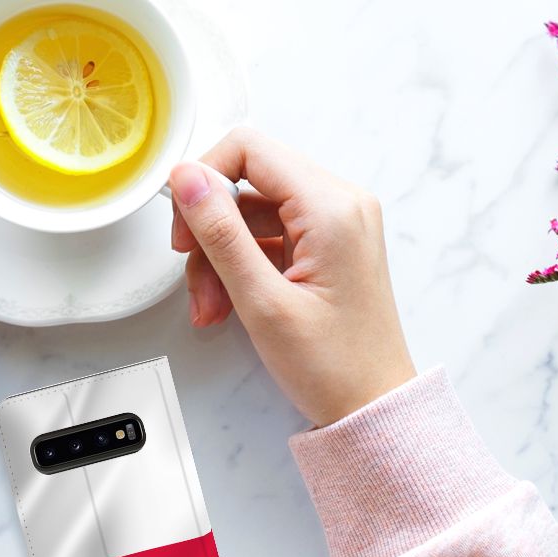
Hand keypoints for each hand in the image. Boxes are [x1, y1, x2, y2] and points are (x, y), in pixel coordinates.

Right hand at [169, 128, 414, 426]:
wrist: (373, 407)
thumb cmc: (334, 366)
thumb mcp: (262, 301)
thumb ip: (221, 233)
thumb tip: (187, 178)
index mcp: (332, 207)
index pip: (249, 149)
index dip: (204, 179)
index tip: (184, 224)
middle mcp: (340, 204)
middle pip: (248, 182)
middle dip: (210, 230)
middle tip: (193, 276)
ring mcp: (335, 224)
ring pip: (252, 214)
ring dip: (220, 257)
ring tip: (211, 307)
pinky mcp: (327, 246)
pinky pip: (269, 237)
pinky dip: (241, 267)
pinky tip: (228, 305)